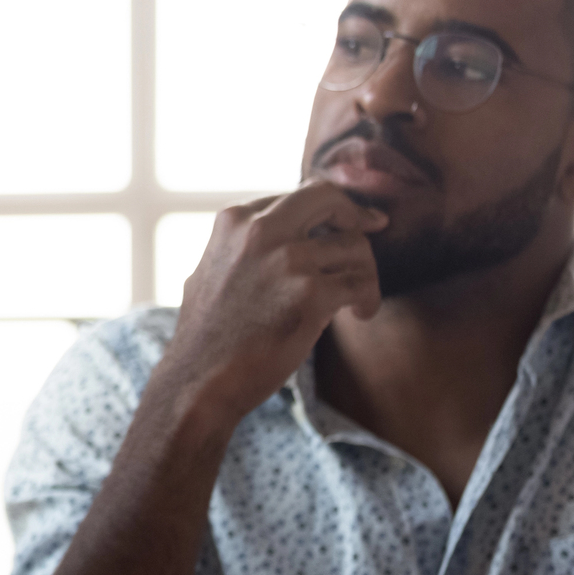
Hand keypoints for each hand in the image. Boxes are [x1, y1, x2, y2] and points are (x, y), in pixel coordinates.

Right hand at [161, 182, 386, 428]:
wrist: (200, 378)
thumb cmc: (206, 334)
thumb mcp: (209, 269)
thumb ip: (242, 246)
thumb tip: (277, 236)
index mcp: (234, 221)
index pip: (296, 196)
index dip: (325, 210)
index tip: (347, 222)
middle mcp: (260, 231)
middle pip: (327, 197)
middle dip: (355, 213)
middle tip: (373, 227)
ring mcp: (287, 260)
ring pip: (354, 245)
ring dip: (365, 271)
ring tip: (358, 299)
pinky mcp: (311, 294)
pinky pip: (361, 283)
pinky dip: (368, 299)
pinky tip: (360, 314)